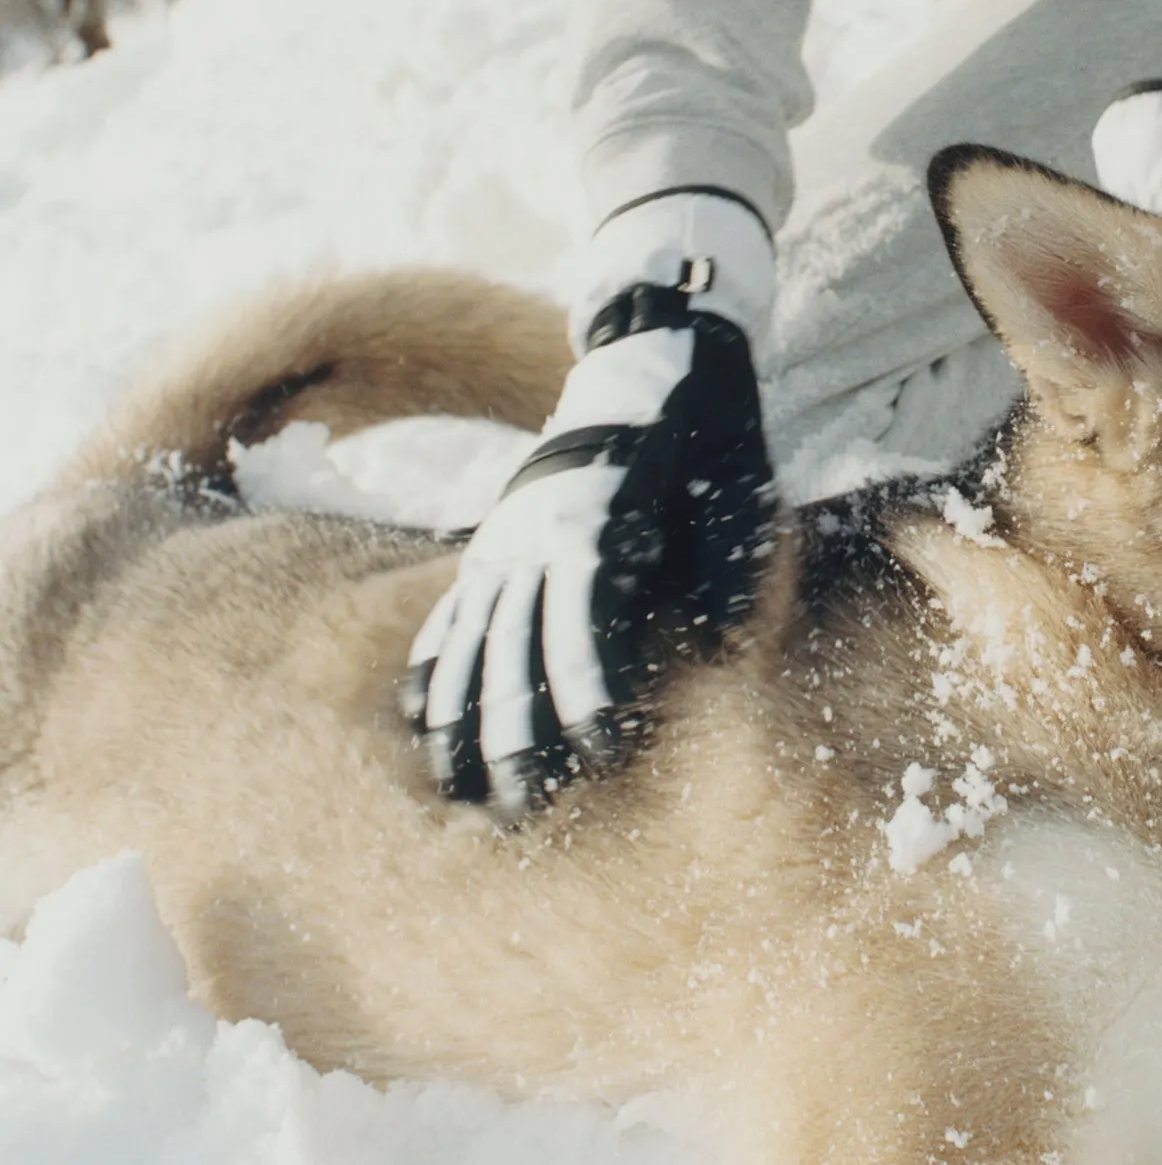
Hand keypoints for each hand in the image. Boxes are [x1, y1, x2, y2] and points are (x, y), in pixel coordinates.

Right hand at [403, 195, 775, 813]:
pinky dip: (434, 668)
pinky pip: (449, 613)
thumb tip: (729, 639)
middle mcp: (536, 536)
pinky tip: (418, 723)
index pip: (586, 622)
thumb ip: (731, 560)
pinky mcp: (493, 543)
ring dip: (464, 721)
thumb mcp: (741, 485)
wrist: (657, 353)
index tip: (603, 753)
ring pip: (470, 642)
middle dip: (516, 736)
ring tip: (463, 796)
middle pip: (514, 649)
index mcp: (600, 522)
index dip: (591, 690)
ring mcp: (505, 541)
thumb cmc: (712, 431)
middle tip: (522, 812)